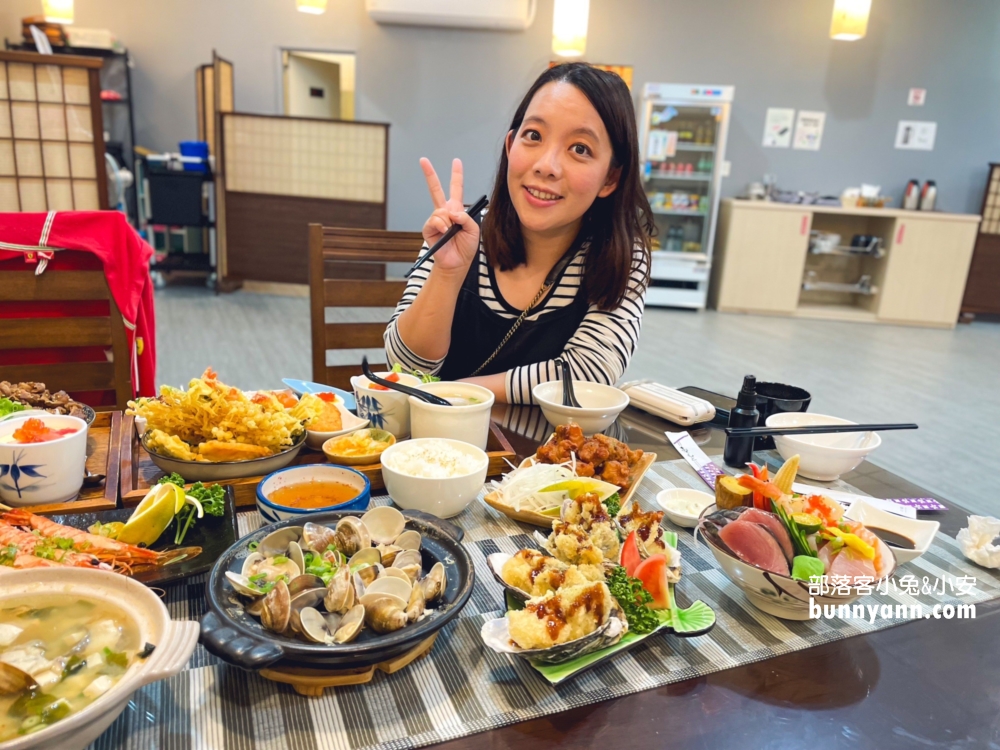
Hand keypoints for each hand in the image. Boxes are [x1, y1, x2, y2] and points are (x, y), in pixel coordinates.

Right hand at [420, 157, 479, 272]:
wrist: (457, 263)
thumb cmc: (466, 247)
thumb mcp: (474, 230)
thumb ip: (466, 217)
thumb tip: (452, 212)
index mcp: (456, 210)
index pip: (456, 188)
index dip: (456, 175)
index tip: (456, 162)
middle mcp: (444, 212)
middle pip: (436, 189)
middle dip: (429, 174)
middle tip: (423, 160)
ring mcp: (436, 220)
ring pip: (440, 211)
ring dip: (448, 220)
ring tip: (451, 231)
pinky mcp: (429, 229)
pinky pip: (434, 221)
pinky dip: (441, 225)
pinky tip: (445, 231)